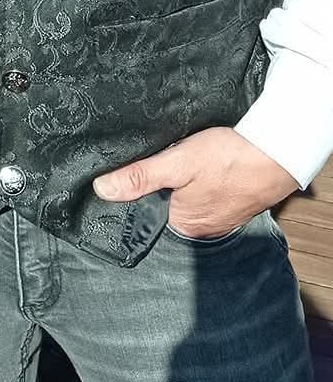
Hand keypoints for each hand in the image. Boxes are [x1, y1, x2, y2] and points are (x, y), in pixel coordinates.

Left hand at [93, 126, 297, 237]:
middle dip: (163, 185)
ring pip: (188, 198)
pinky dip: (204, 181)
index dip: (139, 190)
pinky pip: (208, 193)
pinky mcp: (234, 203)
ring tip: (185, 161)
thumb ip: (140, 177)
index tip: (134, 170)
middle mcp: (202, 228)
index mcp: (184, 225)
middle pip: (168, 205)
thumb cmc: (229, 158)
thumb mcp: (178, 163)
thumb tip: (102, 189)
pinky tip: (206, 166)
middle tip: (165, 159)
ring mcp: (220, 217)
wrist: (278, 152)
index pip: (147, 212)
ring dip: (184, 182)